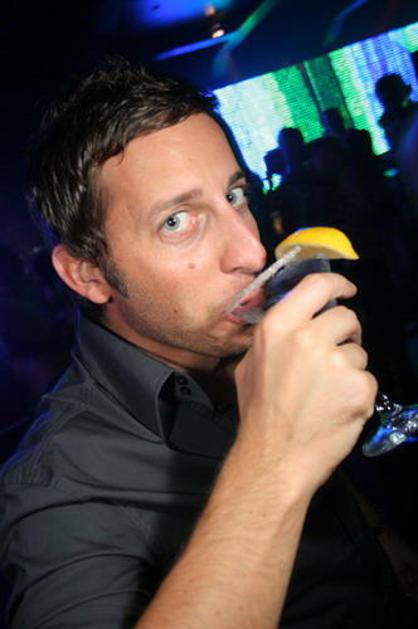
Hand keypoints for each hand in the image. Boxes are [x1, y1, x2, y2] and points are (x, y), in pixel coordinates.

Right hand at [234, 272, 377, 493]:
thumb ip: (273, 337)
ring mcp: (335, 361)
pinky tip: (338, 407)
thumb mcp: (249, 365)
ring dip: (349, 365)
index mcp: (278, 327)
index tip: (346, 290)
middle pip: (345, 316)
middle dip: (345, 333)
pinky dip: (357, 391)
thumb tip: (294, 321)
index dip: (337, 284)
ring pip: (358, 349)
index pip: (317, 285)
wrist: (275, 457)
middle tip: (335, 354)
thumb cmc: (259, 413)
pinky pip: (366, 377)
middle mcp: (307, 337)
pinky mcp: (358, 386)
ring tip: (329, 391)